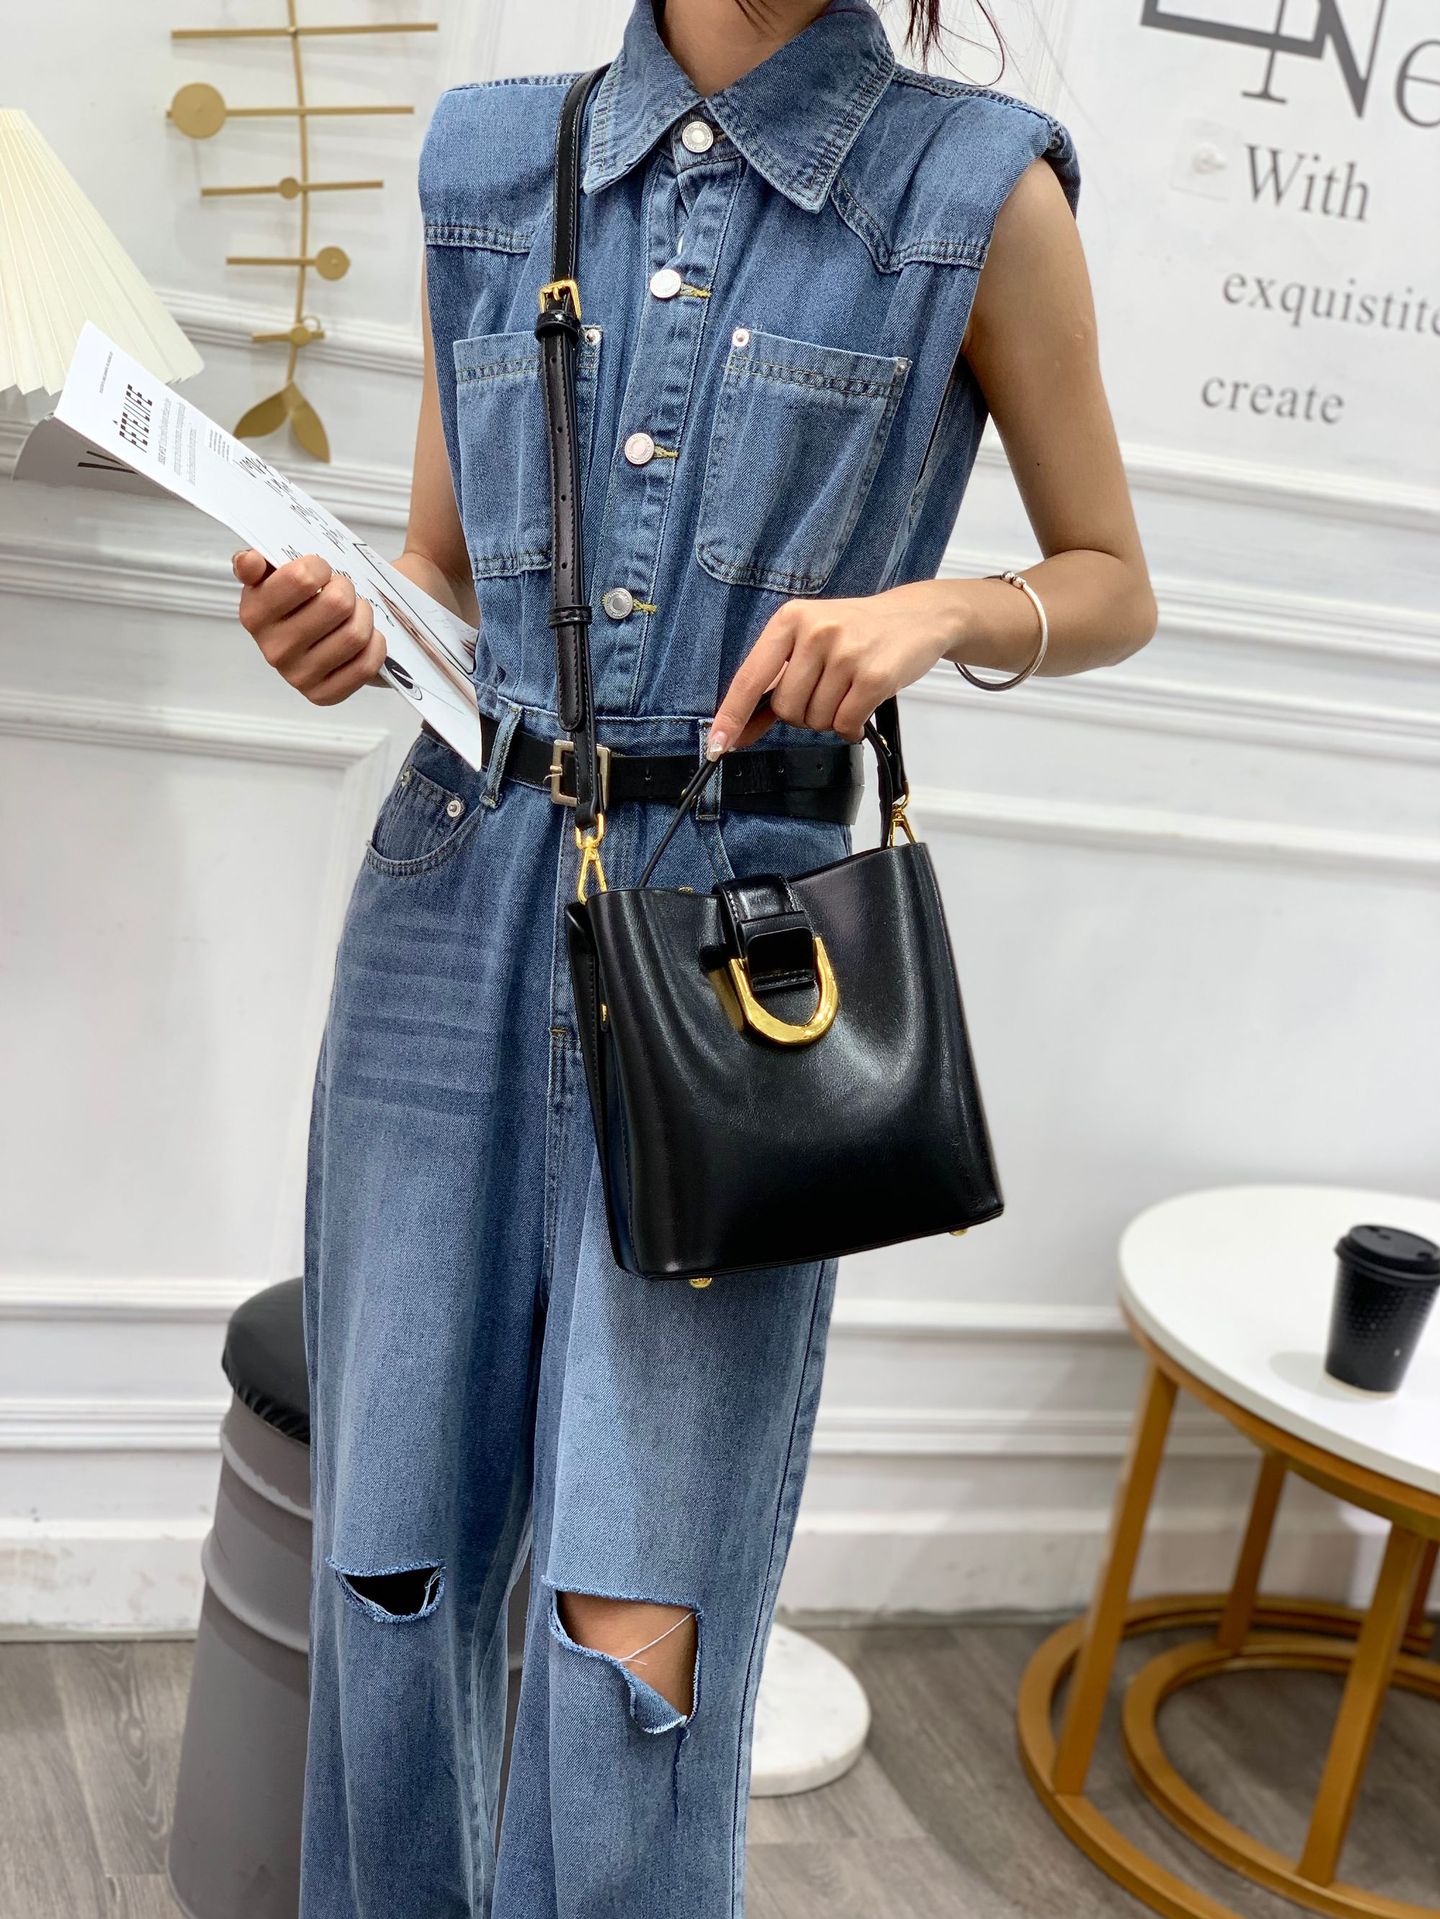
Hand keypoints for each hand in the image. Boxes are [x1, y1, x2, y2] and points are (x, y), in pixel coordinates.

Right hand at [233, 550, 385, 706]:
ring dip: (364, 616)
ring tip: (356, 612)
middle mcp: (273, 649)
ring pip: (355, 635)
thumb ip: (255, 563)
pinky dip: (375, 646)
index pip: (301, 578)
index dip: (321, 567)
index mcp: (254, 614)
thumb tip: (250, 561)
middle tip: (343, 591)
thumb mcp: (271, 575)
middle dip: (347, 590)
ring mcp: (299, 676)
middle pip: (336, 604)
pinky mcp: (324, 695)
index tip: (321, 571)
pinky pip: (365, 665)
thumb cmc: (296, 600)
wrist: (319, 636)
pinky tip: (367, 637)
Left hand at [708, 581, 962, 755]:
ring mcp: (846, 653)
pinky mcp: (875, 676)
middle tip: (827, 692)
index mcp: (790, 620)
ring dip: (830, 719)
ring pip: (816, 720)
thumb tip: (736, 731)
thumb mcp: (810, 641)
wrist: (918, 616)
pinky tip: (862, 707)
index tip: (716, 745)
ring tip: (848, 692)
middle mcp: (816, 632)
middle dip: (803, 714)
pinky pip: (845, 724)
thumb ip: (775, 683)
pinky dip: (851, 727)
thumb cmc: (857, 632)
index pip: (751, 677)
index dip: (732, 716)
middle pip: (786, 708)